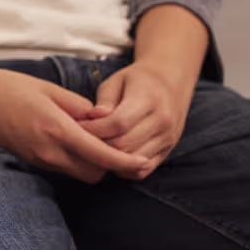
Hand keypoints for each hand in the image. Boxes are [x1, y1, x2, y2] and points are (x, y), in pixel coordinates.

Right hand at [0, 64, 153, 183]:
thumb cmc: (4, 87)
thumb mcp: (46, 88)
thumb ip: (78, 106)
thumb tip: (101, 119)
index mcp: (56, 130)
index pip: (102, 156)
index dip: (127, 162)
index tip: (143, 161)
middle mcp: (48, 151)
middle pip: (94, 174)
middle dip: (110, 165)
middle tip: (117, 145)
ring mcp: (37, 159)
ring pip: (78, 173)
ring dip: (91, 163)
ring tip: (94, 140)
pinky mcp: (29, 160)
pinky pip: (61, 167)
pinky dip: (73, 159)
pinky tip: (72, 140)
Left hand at [76, 61, 195, 179]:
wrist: (172, 81)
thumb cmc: (138, 80)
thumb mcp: (117, 80)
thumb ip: (105, 99)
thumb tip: (94, 117)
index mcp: (149, 99)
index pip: (118, 123)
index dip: (95, 128)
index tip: (78, 126)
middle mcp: (162, 121)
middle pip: (125, 145)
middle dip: (99, 144)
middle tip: (82, 139)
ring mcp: (168, 138)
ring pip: (133, 161)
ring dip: (111, 159)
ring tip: (95, 148)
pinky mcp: (168, 151)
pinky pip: (144, 170)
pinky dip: (125, 169)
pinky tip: (112, 158)